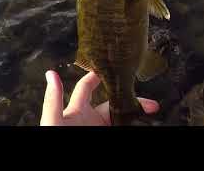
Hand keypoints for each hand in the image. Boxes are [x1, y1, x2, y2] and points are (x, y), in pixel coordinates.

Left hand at [40, 70, 159, 125]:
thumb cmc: (55, 137)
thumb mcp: (53, 121)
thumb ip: (53, 100)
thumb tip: (51, 74)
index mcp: (77, 110)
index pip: (87, 86)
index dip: (98, 75)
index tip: (111, 65)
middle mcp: (91, 119)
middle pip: (114, 104)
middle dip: (131, 100)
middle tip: (150, 104)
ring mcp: (100, 128)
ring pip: (122, 118)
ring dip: (137, 115)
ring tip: (152, 112)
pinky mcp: (109, 135)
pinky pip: (123, 126)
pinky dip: (135, 125)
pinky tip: (146, 124)